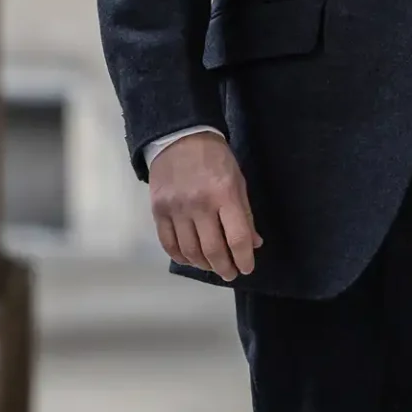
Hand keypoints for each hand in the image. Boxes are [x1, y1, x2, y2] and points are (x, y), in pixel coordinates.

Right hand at [148, 132, 262, 279]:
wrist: (180, 138)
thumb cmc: (216, 158)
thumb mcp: (238, 180)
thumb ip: (245, 213)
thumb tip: (253, 244)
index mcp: (224, 194)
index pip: (237, 237)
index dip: (244, 258)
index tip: (247, 268)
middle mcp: (199, 204)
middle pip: (213, 249)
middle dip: (224, 267)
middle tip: (230, 273)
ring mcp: (176, 209)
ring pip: (190, 251)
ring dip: (204, 265)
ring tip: (212, 266)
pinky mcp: (158, 211)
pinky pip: (168, 244)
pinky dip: (181, 257)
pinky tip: (191, 259)